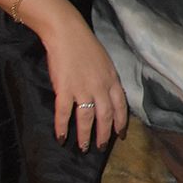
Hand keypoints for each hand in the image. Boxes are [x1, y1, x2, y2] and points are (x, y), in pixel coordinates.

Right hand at [41, 21, 127, 151]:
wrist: (68, 34)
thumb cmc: (86, 46)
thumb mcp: (105, 63)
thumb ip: (107, 80)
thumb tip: (107, 96)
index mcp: (112, 80)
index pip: (121, 106)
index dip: (121, 122)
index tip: (120, 135)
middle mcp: (101, 87)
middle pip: (105, 116)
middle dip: (104, 134)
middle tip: (101, 147)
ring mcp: (83, 89)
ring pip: (86, 118)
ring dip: (85, 135)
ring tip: (83, 147)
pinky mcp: (64, 89)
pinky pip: (64, 113)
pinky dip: (62, 127)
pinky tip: (61, 138)